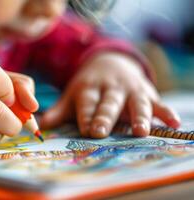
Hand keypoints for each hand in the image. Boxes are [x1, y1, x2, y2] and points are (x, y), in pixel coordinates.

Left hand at [40, 52, 180, 137]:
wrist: (110, 61)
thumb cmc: (89, 86)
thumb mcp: (74, 94)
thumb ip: (60, 111)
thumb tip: (40, 127)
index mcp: (89, 89)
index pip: (87, 103)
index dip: (85, 116)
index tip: (84, 129)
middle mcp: (110, 88)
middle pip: (107, 103)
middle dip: (104, 117)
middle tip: (100, 132)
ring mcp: (130, 89)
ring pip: (134, 103)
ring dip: (138, 116)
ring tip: (140, 131)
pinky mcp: (146, 91)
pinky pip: (157, 102)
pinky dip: (166, 112)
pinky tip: (173, 122)